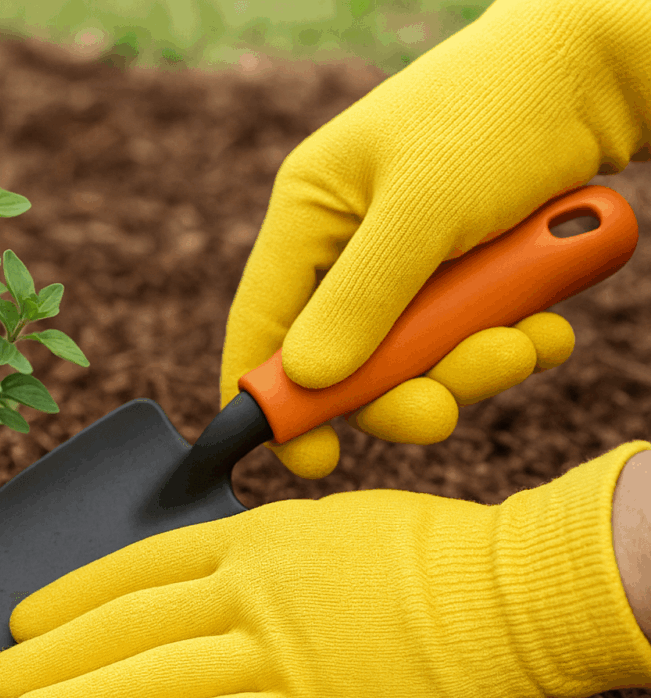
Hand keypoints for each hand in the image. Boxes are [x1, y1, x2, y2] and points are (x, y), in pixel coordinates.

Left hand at [0, 442, 650, 697]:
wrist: (510, 589)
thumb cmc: (429, 551)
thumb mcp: (327, 523)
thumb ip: (260, 547)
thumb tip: (208, 568)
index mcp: (255, 536)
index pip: (137, 563)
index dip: (71, 590)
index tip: (22, 613)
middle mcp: (251, 589)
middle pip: (127, 621)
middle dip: (52, 650)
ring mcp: (279, 649)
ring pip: (153, 672)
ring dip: (77, 694)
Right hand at [223, 0, 650, 478]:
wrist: (604, 65)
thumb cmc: (499, 117)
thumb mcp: (423, 212)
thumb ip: (360, 302)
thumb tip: (305, 383)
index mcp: (310, 212)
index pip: (263, 322)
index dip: (273, 398)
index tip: (309, 461)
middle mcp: (350, 239)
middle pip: (346, 356)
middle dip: (400, 388)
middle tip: (443, 411)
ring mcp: (411, 256)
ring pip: (418, 355)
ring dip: (470, 365)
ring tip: (525, 344)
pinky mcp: (467, 266)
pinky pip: (470, 335)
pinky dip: (508, 342)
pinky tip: (546, 326)